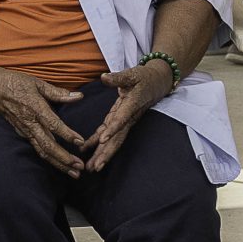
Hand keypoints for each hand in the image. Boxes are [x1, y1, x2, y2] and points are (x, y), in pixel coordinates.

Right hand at [0, 67, 85, 175]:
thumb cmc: (16, 83)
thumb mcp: (38, 84)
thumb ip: (59, 93)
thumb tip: (79, 96)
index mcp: (35, 108)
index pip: (53, 124)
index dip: (66, 134)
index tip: (80, 141)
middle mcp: (30, 123)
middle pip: (48, 145)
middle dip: (64, 158)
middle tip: (80, 167)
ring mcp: (26, 131)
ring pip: (43, 151)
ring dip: (59, 163)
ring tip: (74, 173)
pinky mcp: (23, 134)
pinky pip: (38, 149)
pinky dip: (50, 159)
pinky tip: (60, 165)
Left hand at [87, 57, 175, 171]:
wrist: (157, 83)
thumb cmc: (144, 78)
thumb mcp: (132, 74)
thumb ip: (118, 78)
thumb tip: (104, 77)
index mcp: (131, 105)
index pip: (121, 119)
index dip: (113, 129)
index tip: (102, 140)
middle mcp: (129, 117)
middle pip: (118, 138)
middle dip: (106, 153)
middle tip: (96, 166)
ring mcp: (125, 121)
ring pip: (113, 140)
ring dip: (102, 154)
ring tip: (90, 167)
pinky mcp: (120, 120)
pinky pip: (108, 133)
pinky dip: (96, 142)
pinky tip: (86, 150)